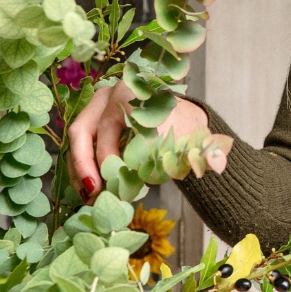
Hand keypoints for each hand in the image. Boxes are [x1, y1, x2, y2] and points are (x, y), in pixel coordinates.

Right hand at [68, 82, 210, 199]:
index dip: (105, 160)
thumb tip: (214, 163)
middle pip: (81, 130)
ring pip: (77, 138)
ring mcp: (97, 105)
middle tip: (92, 194)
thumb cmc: (182, 129)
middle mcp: (108, 95)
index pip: (107, 130)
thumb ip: (190, 152)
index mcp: (130, 94)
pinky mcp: (92, 119)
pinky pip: (80, 143)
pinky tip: (90, 189)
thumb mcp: (185, 138)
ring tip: (89, 197)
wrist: (185, 121)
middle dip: (82, 165)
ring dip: (78, 170)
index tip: (111, 187)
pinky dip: (82, 166)